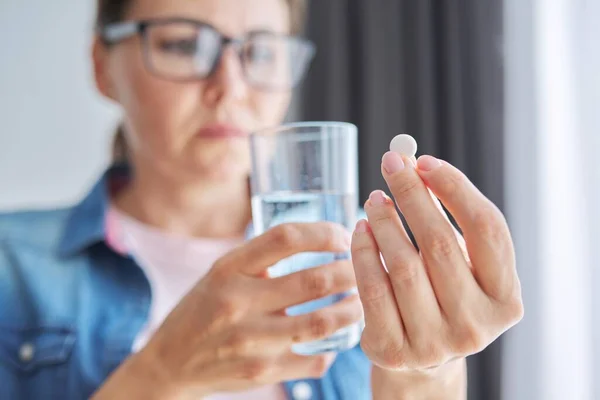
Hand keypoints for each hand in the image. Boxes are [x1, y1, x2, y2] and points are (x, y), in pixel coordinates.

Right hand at [133, 222, 361, 397]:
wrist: (170, 361)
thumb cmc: (205, 307)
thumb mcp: (223, 271)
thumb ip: (262, 257)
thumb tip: (322, 239)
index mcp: (228, 269)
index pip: (285, 238)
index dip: (324, 233)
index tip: (343, 236)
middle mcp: (238, 303)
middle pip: (313, 281)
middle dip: (350, 271)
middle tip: (361, 268)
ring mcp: (250, 341)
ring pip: (321, 322)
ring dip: (352, 309)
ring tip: (360, 300)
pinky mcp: (261, 372)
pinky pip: (314, 358)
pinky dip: (334, 346)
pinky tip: (339, 336)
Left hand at [351, 153, 523, 372]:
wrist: (422, 359)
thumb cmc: (444, 295)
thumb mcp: (459, 262)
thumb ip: (445, 216)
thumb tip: (410, 161)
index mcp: (505, 299)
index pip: (488, 229)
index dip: (455, 188)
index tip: (424, 161)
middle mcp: (476, 326)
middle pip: (441, 243)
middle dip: (412, 195)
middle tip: (391, 165)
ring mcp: (435, 343)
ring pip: (403, 265)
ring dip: (384, 221)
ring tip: (373, 199)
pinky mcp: (395, 351)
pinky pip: (373, 289)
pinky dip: (363, 252)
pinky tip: (360, 230)